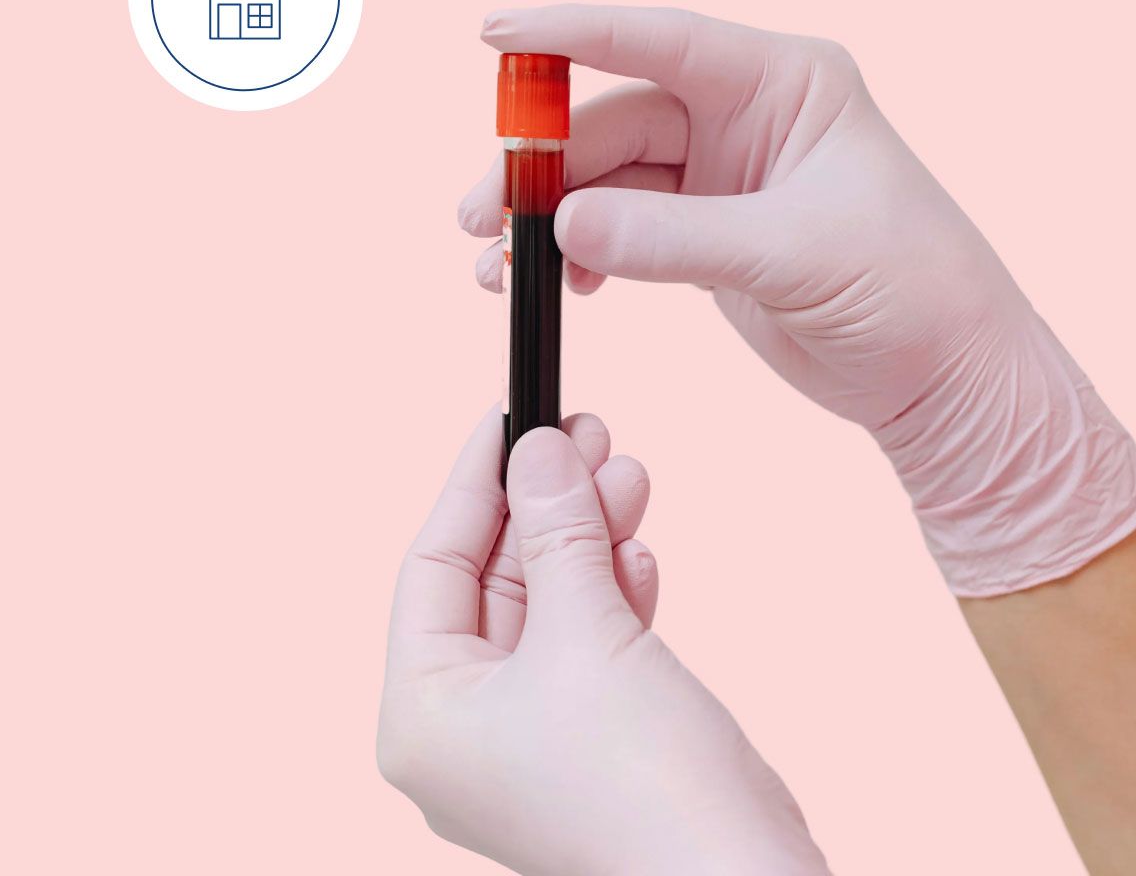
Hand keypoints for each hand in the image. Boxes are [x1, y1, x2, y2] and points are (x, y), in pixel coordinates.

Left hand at [377, 408, 828, 875]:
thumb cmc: (641, 787)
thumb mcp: (586, 633)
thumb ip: (558, 532)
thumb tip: (542, 447)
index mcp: (424, 715)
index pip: (433, 566)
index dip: (475, 484)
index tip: (508, 418)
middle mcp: (466, 727)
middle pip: (497, 578)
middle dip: (548, 503)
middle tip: (588, 430)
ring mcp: (532, 733)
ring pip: (551, 600)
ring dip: (589, 534)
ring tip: (626, 468)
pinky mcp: (593, 734)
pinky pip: (589, 637)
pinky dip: (614, 588)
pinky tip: (637, 549)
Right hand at [459, 6, 1135, 595]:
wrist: (944, 377)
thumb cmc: (910, 291)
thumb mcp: (792, 254)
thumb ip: (674, 238)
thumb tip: (563, 224)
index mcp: (784, 84)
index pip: (661, 40)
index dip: (572, 33)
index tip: (496, 34)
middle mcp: (747, 118)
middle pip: (617, 118)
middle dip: (542, 165)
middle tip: (482, 215)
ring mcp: (722, 178)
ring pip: (609, 177)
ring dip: (550, 216)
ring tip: (498, 266)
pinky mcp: (707, 236)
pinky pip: (623, 228)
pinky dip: (582, 252)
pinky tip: (560, 283)